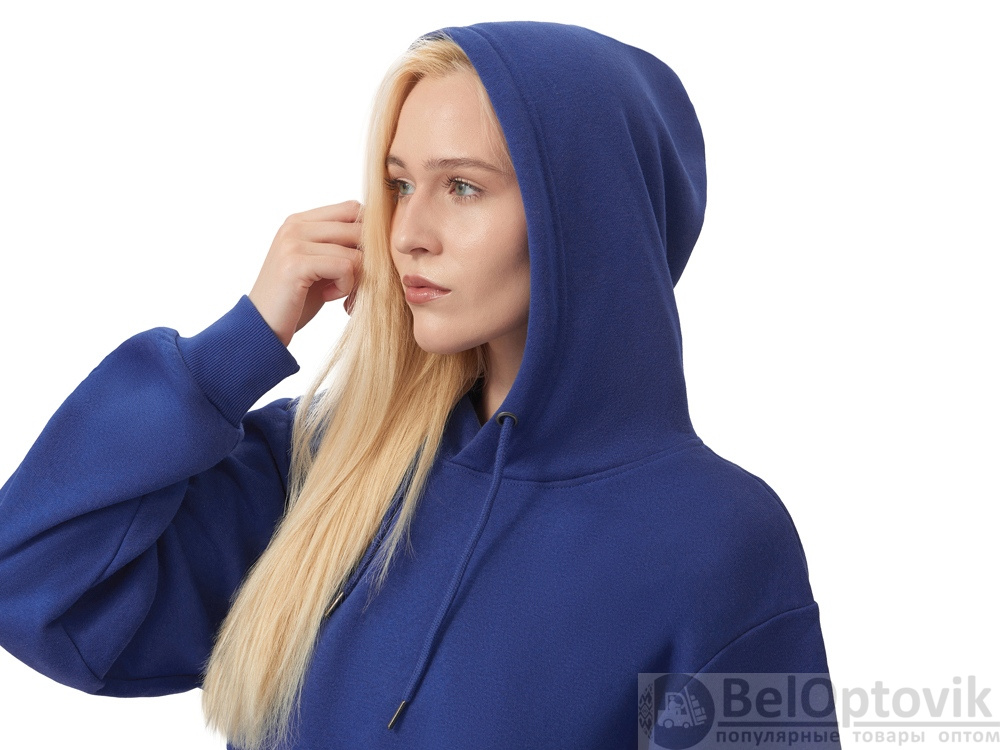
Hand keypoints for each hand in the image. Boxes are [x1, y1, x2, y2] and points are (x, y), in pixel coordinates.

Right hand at [248, 200, 361, 346]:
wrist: (263, 328)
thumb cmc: (297, 300)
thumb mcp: (321, 266)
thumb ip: (341, 247)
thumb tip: (384, 236)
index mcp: (301, 221)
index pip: (353, 209)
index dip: (369, 236)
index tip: (360, 264)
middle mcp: (295, 225)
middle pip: (359, 227)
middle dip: (366, 260)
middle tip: (352, 284)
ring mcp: (293, 242)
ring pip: (355, 251)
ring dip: (355, 278)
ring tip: (335, 291)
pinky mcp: (296, 263)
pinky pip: (346, 267)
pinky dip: (345, 287)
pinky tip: (328, 296)